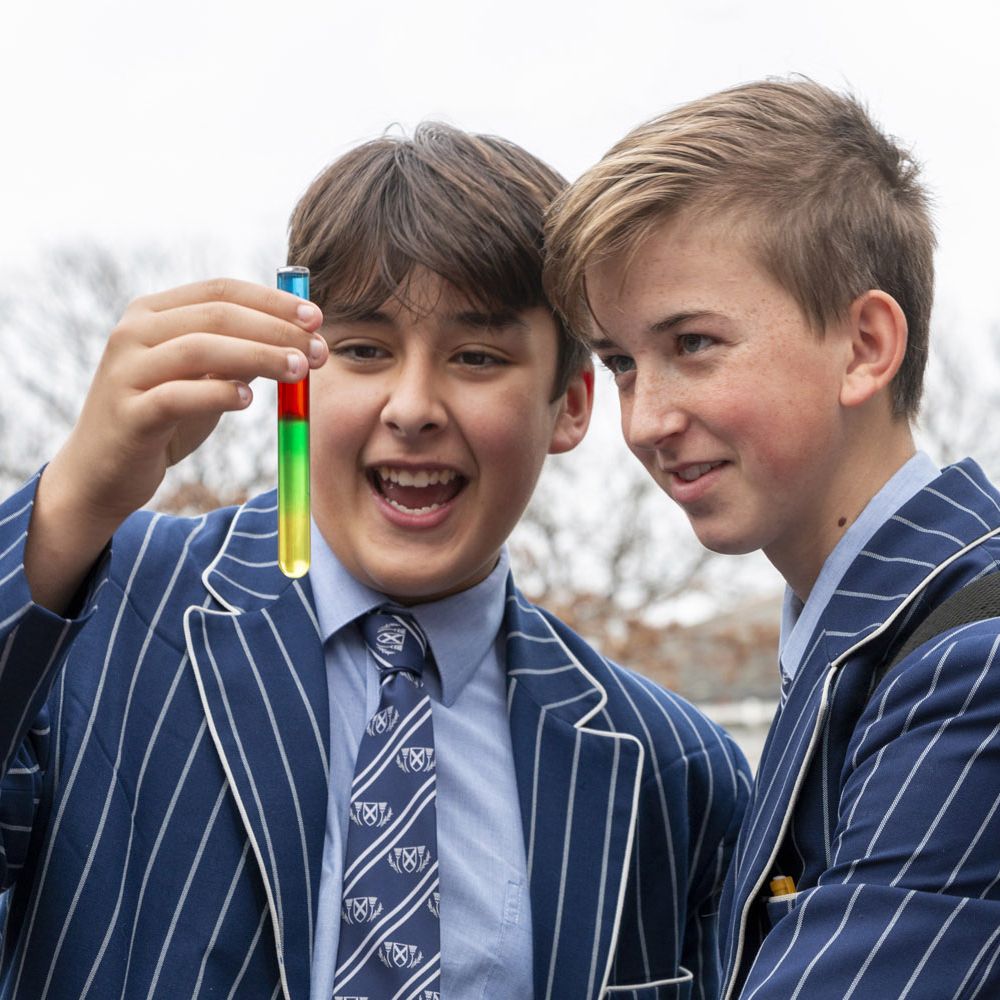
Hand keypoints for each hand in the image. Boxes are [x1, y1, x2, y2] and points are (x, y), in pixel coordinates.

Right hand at [26, 277, 326, 611]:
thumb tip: (299, 336)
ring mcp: (126, 371)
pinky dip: (216, 394)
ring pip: (200, 349)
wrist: (101, 472)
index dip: (273, 301)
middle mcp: (134, 333)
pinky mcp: (127, 414)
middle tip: (319, 350)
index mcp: (153, 313)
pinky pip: (177, 396)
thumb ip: (239, 355)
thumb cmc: (162, 420)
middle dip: (276, 330)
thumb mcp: (203, 379)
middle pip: (217, 316)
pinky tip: (248, 399)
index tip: (317, 318)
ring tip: (298, 371)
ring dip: (258, 356)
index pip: (222, 290)